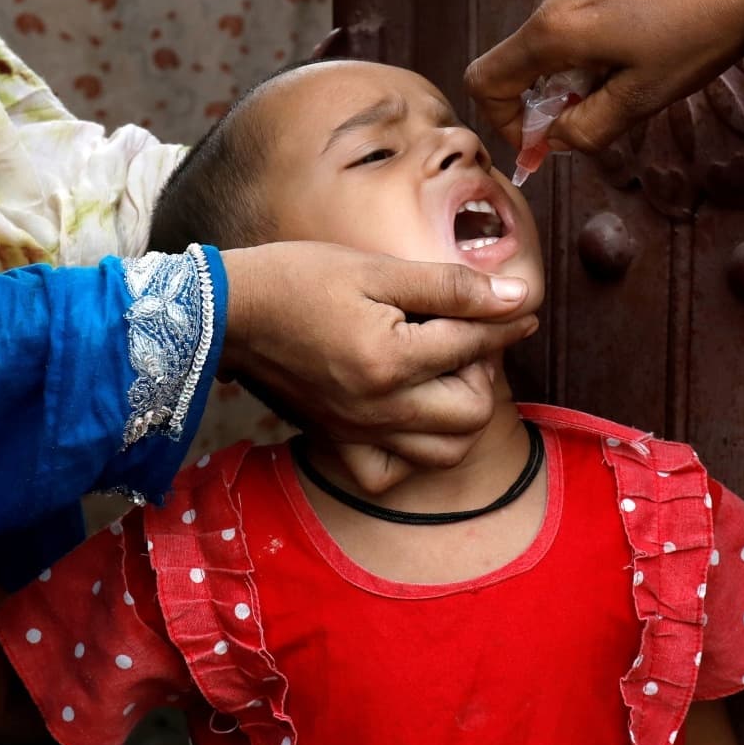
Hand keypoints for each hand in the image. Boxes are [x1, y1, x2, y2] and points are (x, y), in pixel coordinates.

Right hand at [218, 242, 537, 469]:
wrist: (225, 312)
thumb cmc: (298, 278)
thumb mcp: (377, 269)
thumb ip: (450, 287)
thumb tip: (516, 296)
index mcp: (392, 360)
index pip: (475, 343)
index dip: (505, 318)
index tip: (519, 305)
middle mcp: (379, 408)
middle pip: (474, 411)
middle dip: (483, 372)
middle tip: (465, 339)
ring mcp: (358, 432)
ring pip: (445, 452)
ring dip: (460, 415)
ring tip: (445, 376)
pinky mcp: (337, 441)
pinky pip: (389, 475)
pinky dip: (411, 454)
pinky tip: (410, 416)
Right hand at [464, 0, 743, 152]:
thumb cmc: (701, 37)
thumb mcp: (643, 99)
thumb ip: (585, 128)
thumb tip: (553, 139)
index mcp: (555, 28)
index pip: (487, 79)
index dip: (502, 119)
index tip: (538, 137)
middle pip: (526, 52)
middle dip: (554, 85)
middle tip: (610, 97)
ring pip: (557, 22)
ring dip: (580, 51)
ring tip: (639, 54)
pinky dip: (599, 17)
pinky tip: (650, 19)